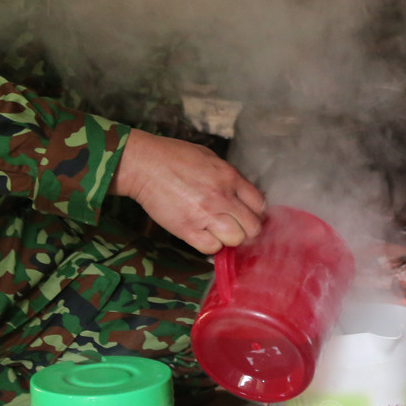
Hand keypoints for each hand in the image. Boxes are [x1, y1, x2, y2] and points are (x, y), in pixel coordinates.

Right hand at [112, 129, 265, 254]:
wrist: (145, 165)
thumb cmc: (175, 157)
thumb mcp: (210, 158)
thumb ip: (229, 177)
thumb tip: (243, 195)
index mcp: (230, 178)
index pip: (259, 204)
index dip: (256, 213)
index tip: (249, 216)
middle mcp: (222, 198)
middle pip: (252, 227)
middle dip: (247, 230)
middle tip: (236, 228)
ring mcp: (205, 215)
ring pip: (235, 240)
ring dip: (229, 239)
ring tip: (219, 232)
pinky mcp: (187, 229)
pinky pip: (211, 248)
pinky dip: (210, 246)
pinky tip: (204, 235)